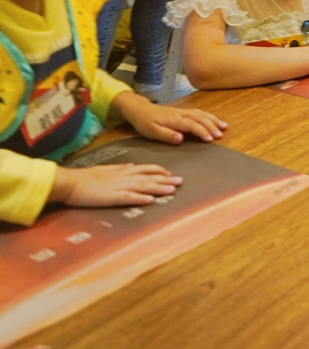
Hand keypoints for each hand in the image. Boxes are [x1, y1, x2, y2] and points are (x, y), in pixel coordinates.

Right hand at [51, 164, 182, 207]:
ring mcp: (118, 187)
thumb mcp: (105, 169)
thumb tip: (133, 166)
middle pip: (148, 178)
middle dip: (166, 180)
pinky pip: (128, 198)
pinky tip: (151, 200)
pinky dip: (140, 198)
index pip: (145, 169)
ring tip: (172, 190)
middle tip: (181, 181)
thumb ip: (120, 168)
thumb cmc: (85, 177)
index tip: (170, 173)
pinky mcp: (111, 197)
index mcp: (122, 171)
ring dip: (158, 188)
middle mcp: (124, 177)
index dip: (159, 171)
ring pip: (143, 187)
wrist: (69, 182)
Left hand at [114, 92, 225, 143]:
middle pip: (200, 118)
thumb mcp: (151, 132)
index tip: (211, 139)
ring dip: (213, 120)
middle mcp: (181, 114)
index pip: (192, 125)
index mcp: (174, 120)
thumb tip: (180, 139)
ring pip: (202, 114)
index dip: (202, 132)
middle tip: (220, 135)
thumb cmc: (144, 123)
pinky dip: (209, 116)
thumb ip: (166, 135)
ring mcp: (183, 111)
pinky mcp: (183, 111)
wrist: (139, 109)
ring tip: (224, 127)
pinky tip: (214, 120)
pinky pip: (199, 112)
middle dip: (212, 126)